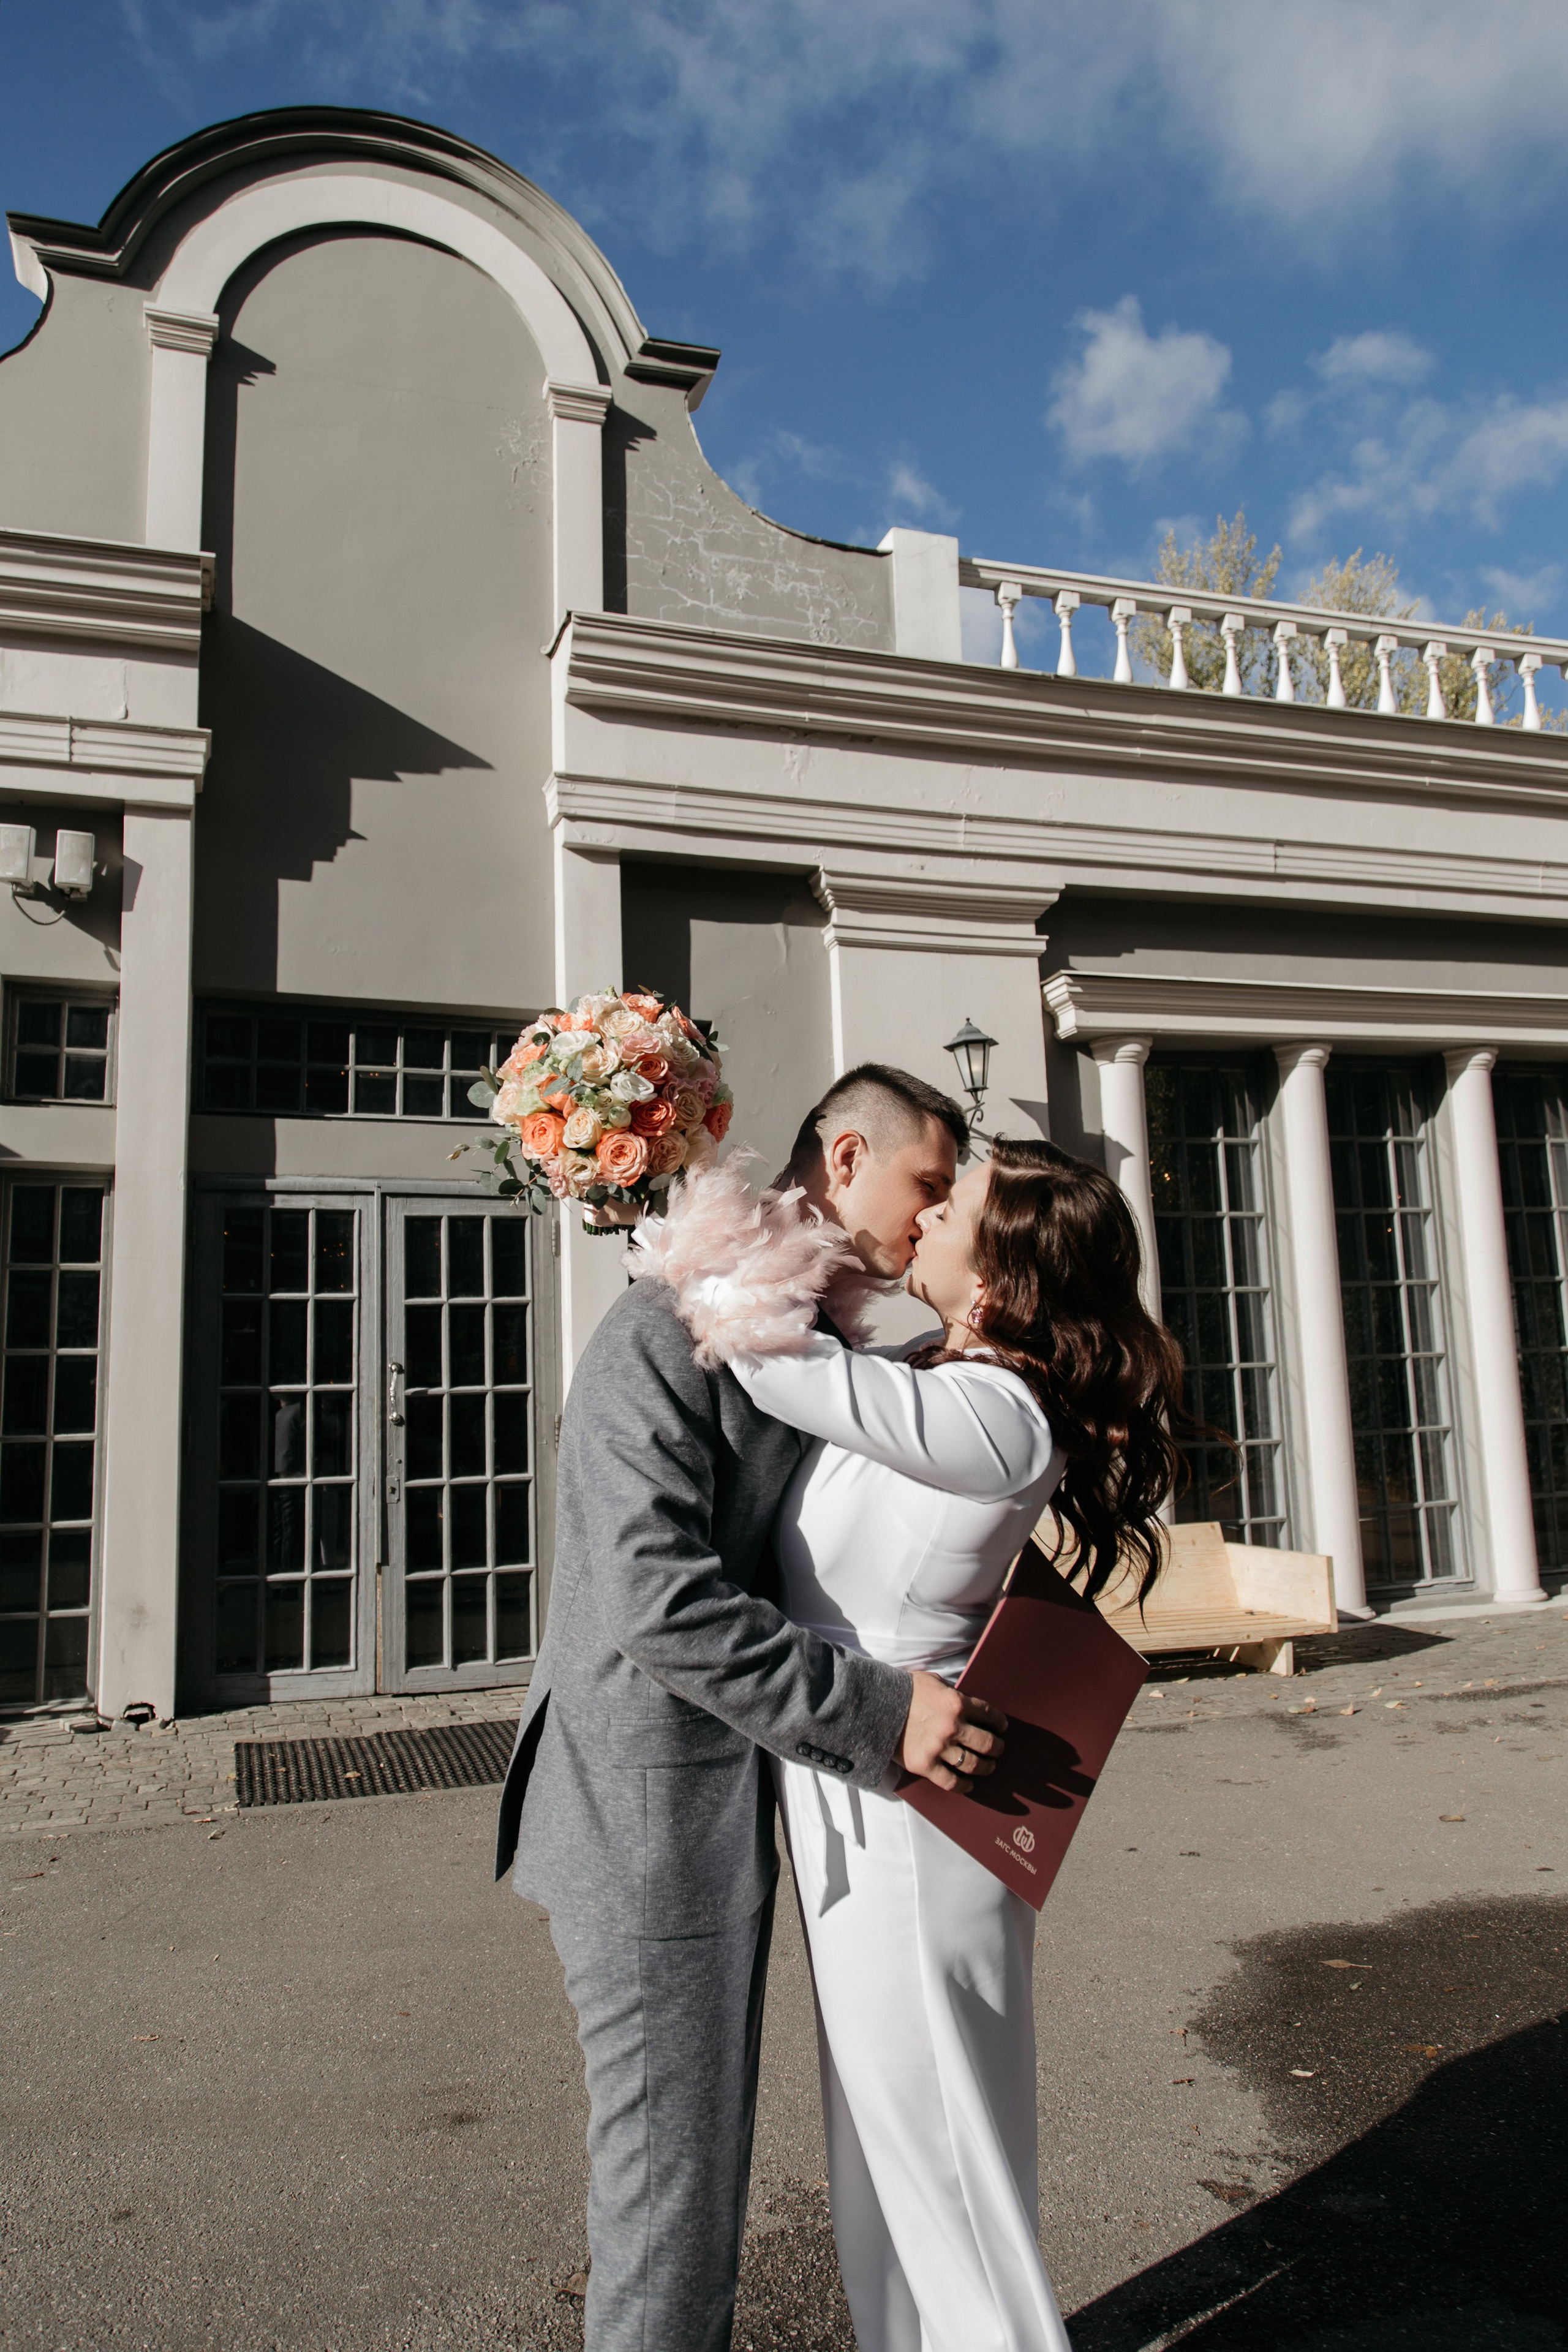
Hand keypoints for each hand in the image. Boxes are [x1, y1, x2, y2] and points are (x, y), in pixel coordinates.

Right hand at [895, 1671, 1006, 1791]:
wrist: (874, 1705)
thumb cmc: (904, 1691)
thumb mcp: (933, 1682)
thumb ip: (953, 1693)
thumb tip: (968, 1705)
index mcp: (956, 1703)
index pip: (989, 1714)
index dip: (999, 1722)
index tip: (1002, 1727)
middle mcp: (952, 1727)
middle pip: (987, 1743)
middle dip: (997, 1747)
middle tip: (998, 1749)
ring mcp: (939, 1748)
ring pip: (973, 1764)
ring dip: (986, 1767)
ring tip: (989, 1767)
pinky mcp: (925, 1765)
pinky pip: (951, 1782)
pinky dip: (964, 1786)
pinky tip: (969, 1785)